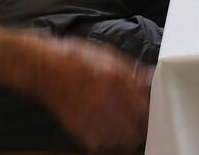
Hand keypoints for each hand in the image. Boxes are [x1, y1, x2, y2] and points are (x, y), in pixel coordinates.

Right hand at [34, 38, 152, 152]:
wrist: (44, 68)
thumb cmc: (76, 57)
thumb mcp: (108, 55)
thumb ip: (131, 69)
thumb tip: (151, 79)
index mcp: (115, 78)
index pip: (144, 103)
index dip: (152, 109)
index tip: (154, 109)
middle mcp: (105, 99)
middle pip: (136, 125)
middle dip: (143, 125)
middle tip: (144, 122)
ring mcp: (90, 115)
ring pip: (121, 138)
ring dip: (128, 136)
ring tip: (129, 131)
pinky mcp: (77, 127)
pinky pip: (100, 143)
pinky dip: (109, 142)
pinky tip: (110, 134)